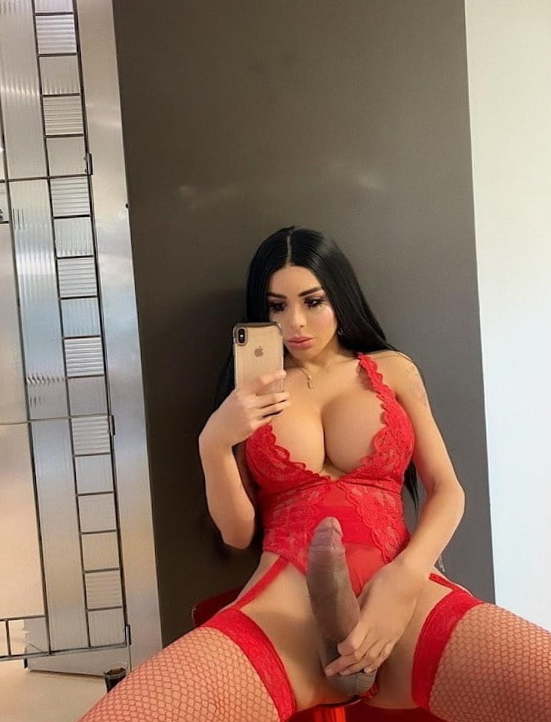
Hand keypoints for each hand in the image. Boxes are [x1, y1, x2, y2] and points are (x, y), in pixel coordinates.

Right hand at [199, 370, 289, 447]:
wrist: (218, 432)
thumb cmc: (227, 413)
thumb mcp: (234, 398)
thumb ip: (247, 392)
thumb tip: (264, 385)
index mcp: (241, 392)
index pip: (261, 381)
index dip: (273, 376)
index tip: (282, 373)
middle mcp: (246, 403)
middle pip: (272, 397)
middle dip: (283, 395)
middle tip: (287, 394)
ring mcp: (250, 415)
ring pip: (273, 408)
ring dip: (283, 405)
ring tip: (286, 403)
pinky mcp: (253, 426)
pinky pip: (268, 419)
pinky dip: (272, 416)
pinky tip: (273, 414)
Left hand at [324, 558, 424, 676]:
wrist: (408, 580)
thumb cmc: (384, 580)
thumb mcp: (365, 592)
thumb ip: (356, 608)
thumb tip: (345, 617)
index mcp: (368, 620)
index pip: (353, 645)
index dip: (342, 652)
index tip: (333, 652)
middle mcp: (378, 632)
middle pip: (359, 656)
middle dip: (343, 666)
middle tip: (329, 672)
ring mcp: (389, 635)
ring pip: (371, 659)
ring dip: (356, 668)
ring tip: (344, 674)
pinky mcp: (396, 635)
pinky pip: (384, 654)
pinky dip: (374, 664)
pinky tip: (367, 669)